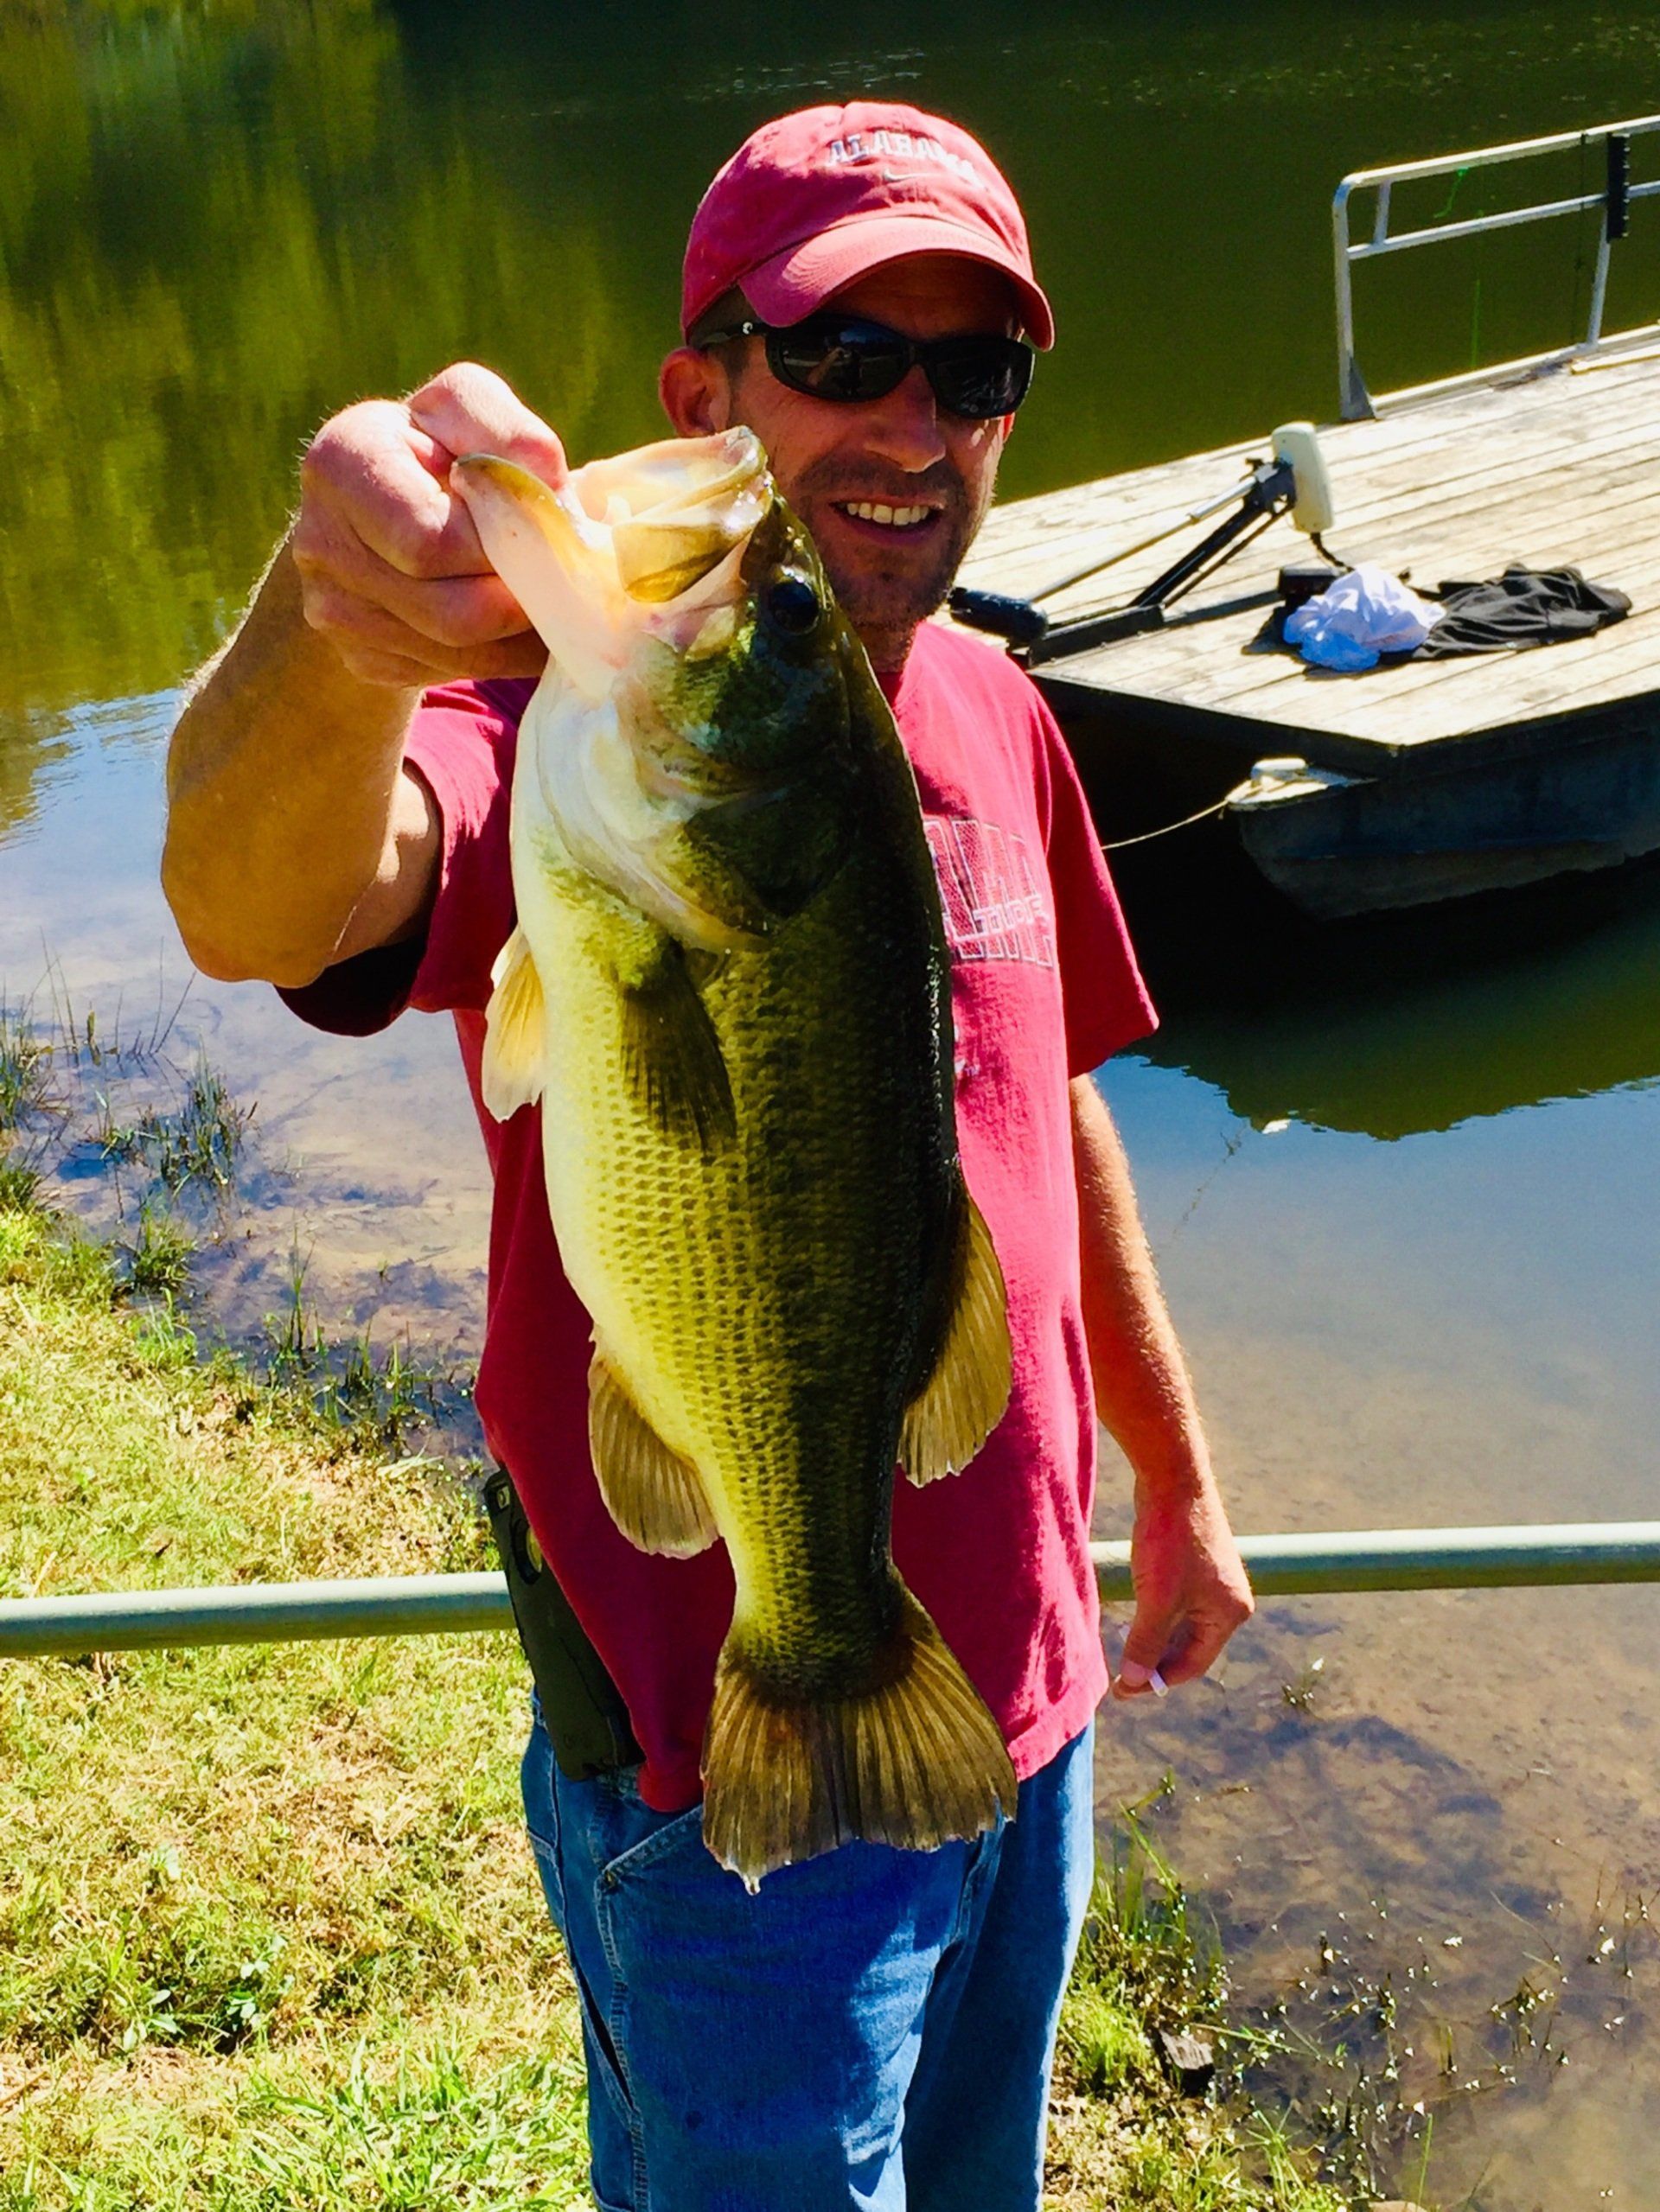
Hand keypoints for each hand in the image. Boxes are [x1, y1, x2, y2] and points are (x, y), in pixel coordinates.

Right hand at [292, 361, 567, 686]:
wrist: (387, 504)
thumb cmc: (439, 446)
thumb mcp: (469, 409)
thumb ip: (509, 433)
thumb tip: (549, 489)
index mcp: (342, 463)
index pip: (431, 543)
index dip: (502, 547)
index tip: (539, 528)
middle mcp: (320, 542)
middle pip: (451, 613)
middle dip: (519, 598)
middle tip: (558, 577)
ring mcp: (332, 610)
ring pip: (459, 655)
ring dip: (520, 635)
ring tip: (548, 597)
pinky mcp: (360, 657)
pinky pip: (449, 674)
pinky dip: (499, 656)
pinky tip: (511, 621)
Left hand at [1112, 1478, 1252, 1698]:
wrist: (1172, 1479)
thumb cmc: (1170, 1540)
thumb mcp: (1157, 1599)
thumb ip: (1146, 1643)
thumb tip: (1135, 1681)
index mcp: (1229, 1614)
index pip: (1193, 1664)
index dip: (1158, 1680)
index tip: (1124, 1689)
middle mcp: (1228, 1600)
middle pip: (1189, 1646)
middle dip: (1155, 1660)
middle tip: (1120, 1675)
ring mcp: (1213, 1580)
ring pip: (1180, 1623)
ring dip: (1153, 1637)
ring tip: (1121, 1648)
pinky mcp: (1196, 1563)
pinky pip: (1175, 1601)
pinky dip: (1155, 1614)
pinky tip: (1131, 1616)